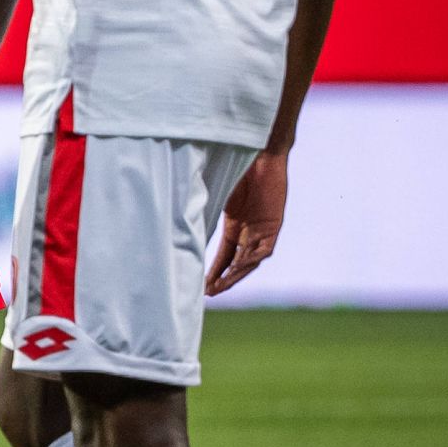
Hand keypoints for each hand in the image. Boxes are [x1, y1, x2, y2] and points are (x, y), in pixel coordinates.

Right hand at [206, 149, 287, 294]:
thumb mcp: (214, 192)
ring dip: (236, 274)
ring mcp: (262, 228)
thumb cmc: (236, 167)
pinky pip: (264, 250)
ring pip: (250, 260)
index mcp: (234, 224)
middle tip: (210, 293)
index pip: (225, 255)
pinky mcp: (274, 224)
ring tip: (221, 285)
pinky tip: (237, 267)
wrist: (260, 153)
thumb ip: (202, 207)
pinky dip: (251, 260)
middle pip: (237, 263)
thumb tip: (173, 214)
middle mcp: (249, 230)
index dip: (215, 271)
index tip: (204, 285)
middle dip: (224, 279)